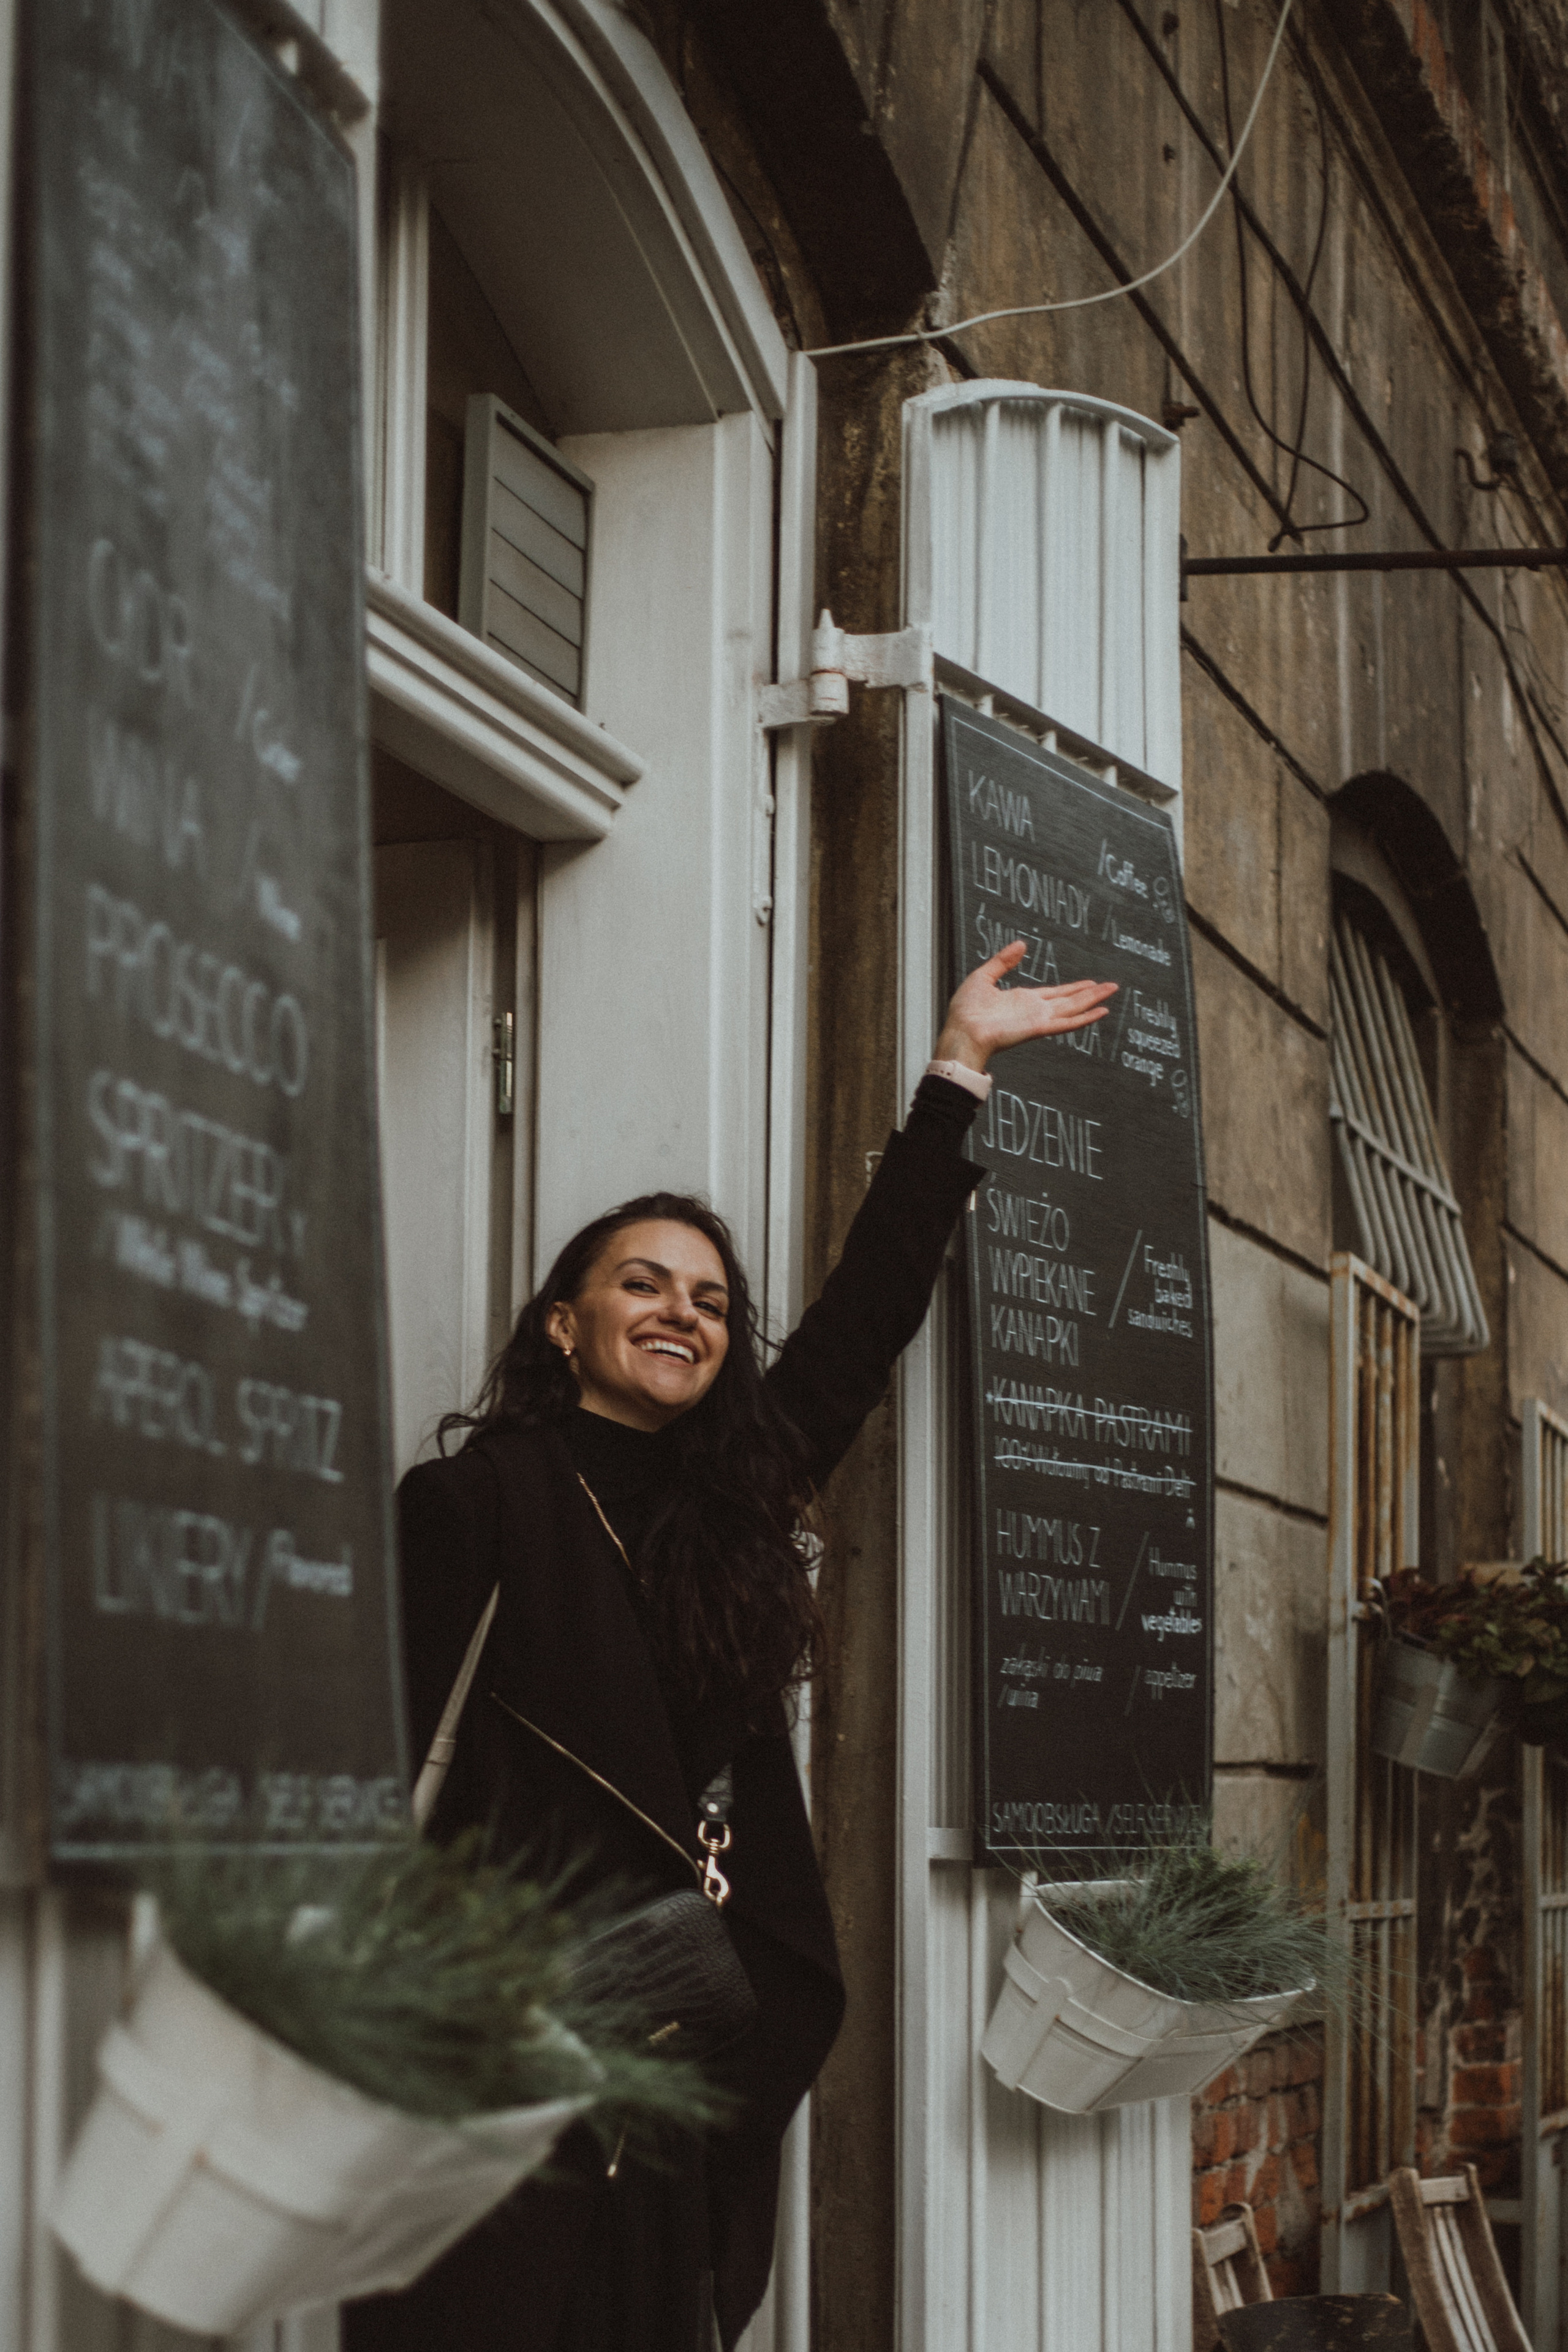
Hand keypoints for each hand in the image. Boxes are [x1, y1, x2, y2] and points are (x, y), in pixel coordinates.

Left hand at [934, 941, 1116, 1072]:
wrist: (960, 1034)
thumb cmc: (964, 1013)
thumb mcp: (983, 977)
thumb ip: (1003, 961)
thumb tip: (1020, 945)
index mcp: (1022, 1000)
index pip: (1055, 993)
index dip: (1073, 988)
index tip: (1089, 983)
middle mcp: (1034, 1010)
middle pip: (1070, 1000)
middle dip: (1090, 993)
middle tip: (1110, 986)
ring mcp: (1038, 1019)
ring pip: (1073, 1008)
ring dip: (1093, 1000)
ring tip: (1111, 991)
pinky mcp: (1038, 1028)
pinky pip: (1067, 1023)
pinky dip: (1085, 1018)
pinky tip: (1100, 1012)